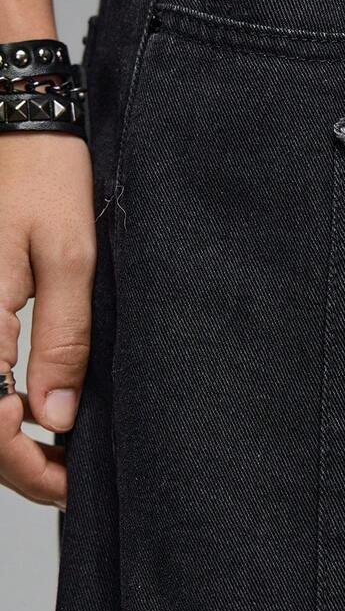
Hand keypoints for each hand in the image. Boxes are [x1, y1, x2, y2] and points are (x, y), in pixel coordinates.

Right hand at [0, 133, 94, 508]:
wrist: (18, 126)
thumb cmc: (46, 179)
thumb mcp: (71, 259)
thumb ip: (63, 341)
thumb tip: (56, 417)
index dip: (22, 462)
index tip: (69, 472)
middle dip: (18, 466)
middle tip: (72, 484)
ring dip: (6, 445)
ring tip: (60, 462)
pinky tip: (36, 420)